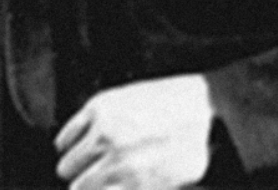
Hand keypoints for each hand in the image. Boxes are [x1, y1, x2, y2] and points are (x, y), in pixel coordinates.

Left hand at [54, 73, 214, 188]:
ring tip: (117, 178)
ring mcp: (118, 164)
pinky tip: (126, 184)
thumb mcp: (133, 97)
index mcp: (102, 107)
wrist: (214, 115)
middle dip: (83, 170)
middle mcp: (105, 135)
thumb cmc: (177, 104)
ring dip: (94, 187)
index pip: (63, 141)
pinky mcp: (135, 186)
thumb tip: (79, 146)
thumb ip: (101, 118)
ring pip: (79, 189)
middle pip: (67, 169)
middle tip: (104, 168)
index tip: (88, 153)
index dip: (76, 149)